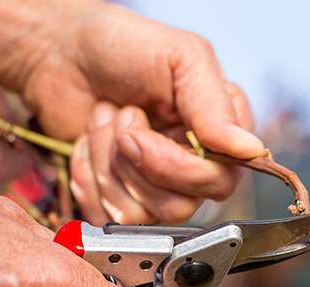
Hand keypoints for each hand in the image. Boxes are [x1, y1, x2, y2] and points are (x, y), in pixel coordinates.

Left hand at [0, 0, 263, 224]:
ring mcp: (157, 184)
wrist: (59, 51)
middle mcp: (195, 163)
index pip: (223, 180)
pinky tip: (85, 144)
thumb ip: (215, 107)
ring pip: (144, 214)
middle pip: (183, 206)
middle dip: (137, 164)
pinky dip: (88, 179)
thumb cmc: (123, 45)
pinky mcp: (122, 196)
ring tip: (104, 118)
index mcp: (221, 130)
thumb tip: (250, 150)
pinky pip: (111, 218)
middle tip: (121, 119)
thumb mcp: (180, 58)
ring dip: (109, 164)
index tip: (140, 133)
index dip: (179, 168)